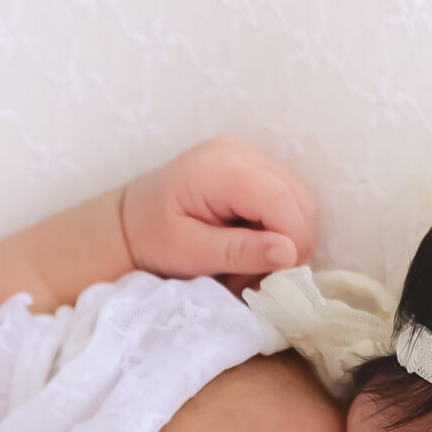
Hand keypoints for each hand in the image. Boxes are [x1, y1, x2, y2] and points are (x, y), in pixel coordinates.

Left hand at [120, 136, 320, 288]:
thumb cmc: (153, 238)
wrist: (132, 219)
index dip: (292, 242)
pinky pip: (287, 200)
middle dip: (289, 246)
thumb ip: (238, 251)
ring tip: (248, 266)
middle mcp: (241, 152)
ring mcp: (250, 155)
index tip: (278, 279)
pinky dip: (279, 231)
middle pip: (297, 199)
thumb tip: (289, 253)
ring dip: (285, 241)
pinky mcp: (255, 167)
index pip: (280, 200)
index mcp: (220, 168)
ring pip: (299, 201)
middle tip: (257, 279)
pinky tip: (251, 248)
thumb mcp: (189, 252)